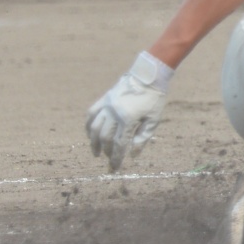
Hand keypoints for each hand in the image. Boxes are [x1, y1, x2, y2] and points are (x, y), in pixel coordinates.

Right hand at [86, 52, 172, 171]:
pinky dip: (89, 125)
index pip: (119, 144)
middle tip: (108, 160)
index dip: (116, 158)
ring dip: (94, 142)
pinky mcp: (104, 98)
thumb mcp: (154, 120)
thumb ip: (143, 138)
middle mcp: (114, 112)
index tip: (114, 169)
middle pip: (105, 138)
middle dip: (106, 152)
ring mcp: (107, 104)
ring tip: (96, 152)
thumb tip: (132, 155)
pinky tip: (90, 134)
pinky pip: (91, 114)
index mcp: (128, 119)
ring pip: (94, 127)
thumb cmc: (154, 99)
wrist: (148, 74)